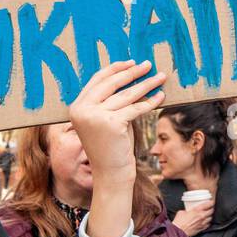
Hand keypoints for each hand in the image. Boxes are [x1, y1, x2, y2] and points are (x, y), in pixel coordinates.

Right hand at [67, 60, 166, 236]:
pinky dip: (150, 102)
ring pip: (126, 95)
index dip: (115, 69)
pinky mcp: (112, 124)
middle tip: (148, 64)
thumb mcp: (105, 120)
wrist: (111, 173)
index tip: (131, 63)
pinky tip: (161, 96)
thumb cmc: (111, 146)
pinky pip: (135, 108)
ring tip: (160, 77)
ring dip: (146, 84)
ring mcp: (95, 117)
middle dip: (133, 73)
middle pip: (111, 84)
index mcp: (76, 107)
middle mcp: (82, 110)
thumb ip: (109, 100)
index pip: (97, 80)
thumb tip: (128, 74)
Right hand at [172, 200, 213, 236]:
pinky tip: (206, 222)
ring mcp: (202, 223)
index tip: (212, 201)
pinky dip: (208, 223)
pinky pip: (208, 225)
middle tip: (210, 207)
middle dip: (211, 208)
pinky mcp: (201, 229)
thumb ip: (186, 210)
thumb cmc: (179, 223)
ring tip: (208, 215)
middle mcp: (201, 216)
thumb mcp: (181, 212)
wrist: (179, 232)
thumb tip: (187, 210)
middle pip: (211, 211)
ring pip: (210, 218)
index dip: (211, 202)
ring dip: (210, 216)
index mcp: (196, 210)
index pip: (207, 204)